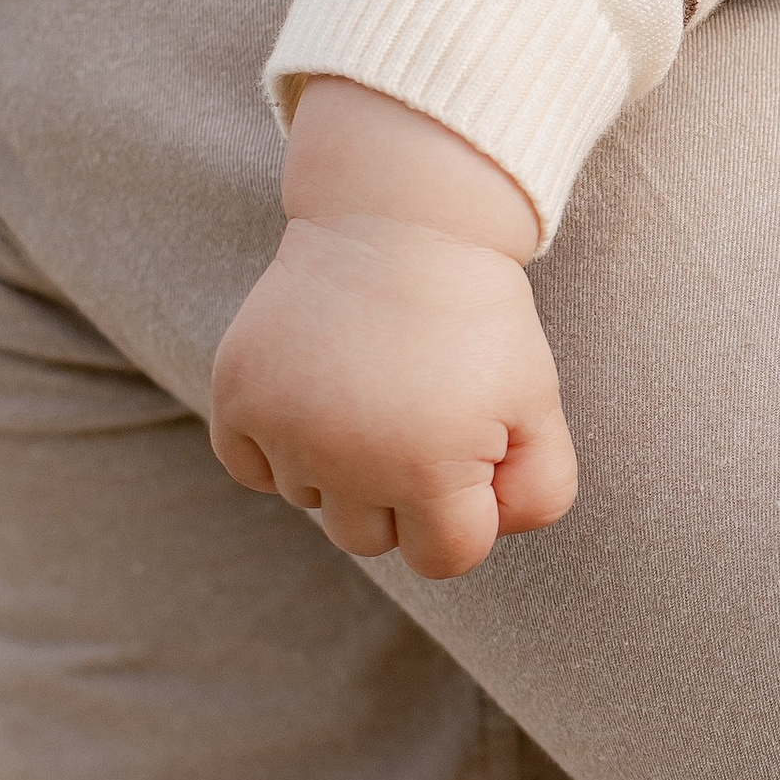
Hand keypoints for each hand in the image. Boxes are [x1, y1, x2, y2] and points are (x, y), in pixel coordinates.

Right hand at [209, 80, 577, 581]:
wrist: (399, 221)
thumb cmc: (477, 317)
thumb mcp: (538, 400)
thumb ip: (541, 490)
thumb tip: (481, 537)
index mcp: (429, 472)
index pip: (446, 558)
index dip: (468, 509)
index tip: (473, 448)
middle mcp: (346, 463)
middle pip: (371, 539)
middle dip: (402, 494)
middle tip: (418, 412)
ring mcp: (284, 430)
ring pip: (311, 501)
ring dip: (340, 465)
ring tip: (370, 387)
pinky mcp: (237, 397)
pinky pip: (251, 470)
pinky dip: (279, 446)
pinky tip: (317, 391)